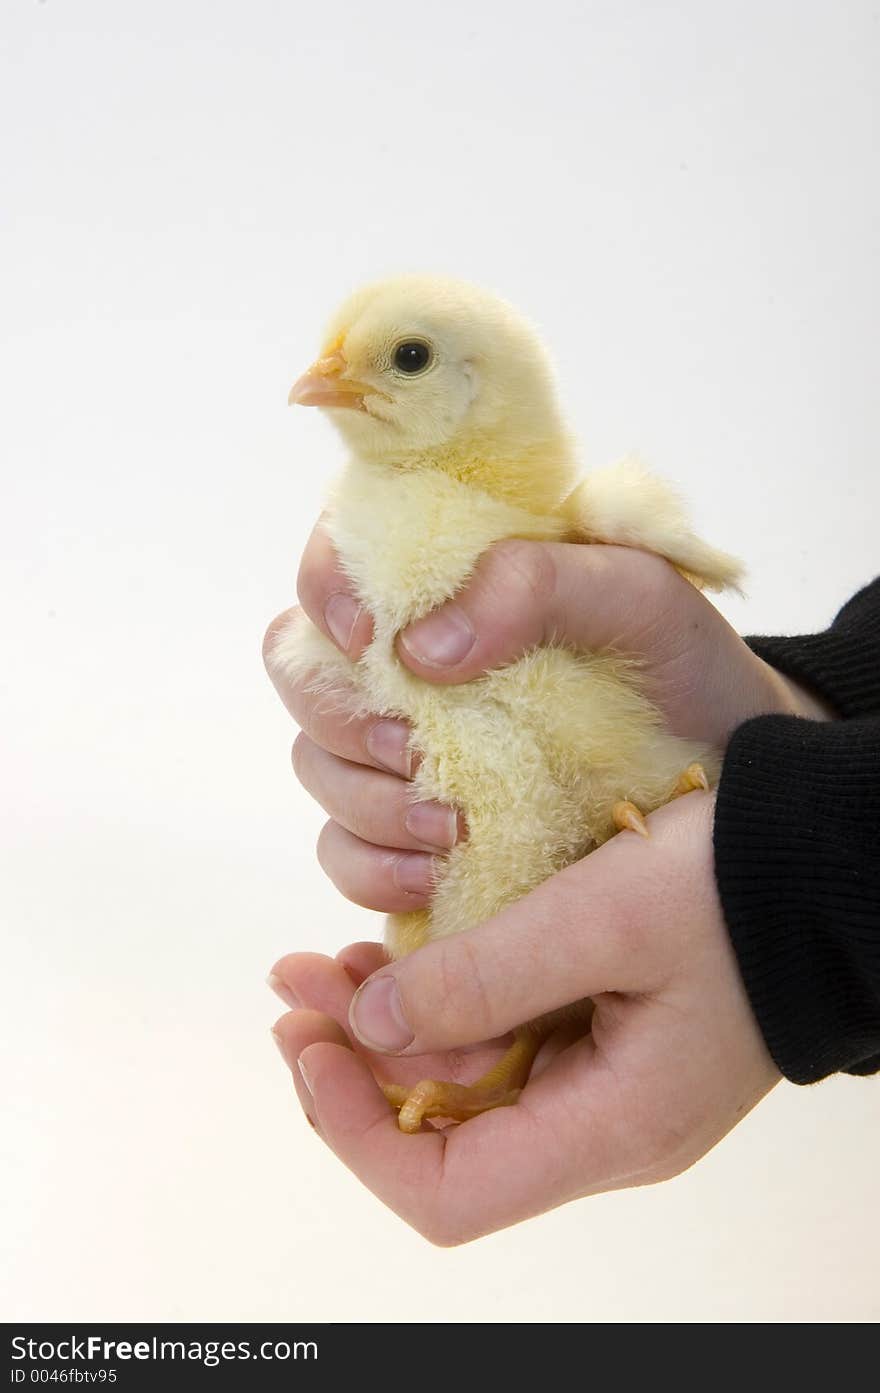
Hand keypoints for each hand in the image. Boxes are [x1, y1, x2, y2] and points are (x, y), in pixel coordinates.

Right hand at [264, 521, 829, 912]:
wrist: (729, 774)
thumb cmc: (682, 668)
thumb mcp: (636, 597)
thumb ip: (535, 583)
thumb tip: (419, 647)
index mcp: (450, 577)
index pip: (342, 554)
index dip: (328, 587)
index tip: (369, 638)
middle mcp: (410, 659)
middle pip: (306, 673)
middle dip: (344, 719)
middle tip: (413, 752)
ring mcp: (406, 749)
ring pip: (317, 766)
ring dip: (366, 801)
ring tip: (450, 827)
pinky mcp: (414, 831)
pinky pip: (343, 852)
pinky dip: (371, 866)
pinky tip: (432, 873)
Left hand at [269, 793, 780, 1243]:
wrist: (827, 860)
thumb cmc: (734, 887)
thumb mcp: (600, 918)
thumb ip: (482, 980)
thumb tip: (372, 1028)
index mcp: (612, 1127)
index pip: (451, 1195)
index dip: (358, 1136)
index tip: (311, 1049)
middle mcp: (605, 1128)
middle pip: (447, 1139)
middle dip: (356, 1067)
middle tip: (295, 985)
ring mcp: (608, 1087)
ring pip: (468, 1088)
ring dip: (390, 1032)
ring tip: (327, 965)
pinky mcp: (608, 1040)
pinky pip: (506, 1046)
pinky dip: (444, 1009)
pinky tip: (398, 959)